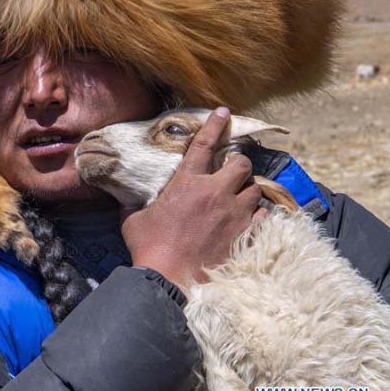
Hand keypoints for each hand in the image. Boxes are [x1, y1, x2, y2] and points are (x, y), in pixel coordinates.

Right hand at [120, 107, 263, 289]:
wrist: (168, 278)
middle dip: (239, 162)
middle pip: (242, 163)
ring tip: (240, 194)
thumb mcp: (133, 218)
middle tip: (232, 169)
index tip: (223, 112)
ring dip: (248, 188)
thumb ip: (136, 202)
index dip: (215, 125)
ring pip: (255, 188)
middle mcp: (214, 192)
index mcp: (187, 183)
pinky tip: (250, 216)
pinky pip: (262, 215)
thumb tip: (127, 195)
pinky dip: (258, 213)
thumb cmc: (148, 246)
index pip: (204, 145)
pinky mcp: (244, 233)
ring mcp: (233, 213)